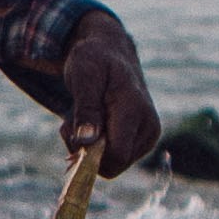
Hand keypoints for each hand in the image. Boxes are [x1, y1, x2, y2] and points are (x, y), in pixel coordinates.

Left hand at [60, 16, 162, 173]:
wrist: (112, 53)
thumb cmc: (95, 61)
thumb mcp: (83, 77)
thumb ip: (86, 109)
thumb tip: (87, 141)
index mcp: (136, 110)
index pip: (116, 155)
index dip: (89, 153)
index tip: (69, 130)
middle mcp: (149, 127)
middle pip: (113, 165)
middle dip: (86, 151)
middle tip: (69, 125)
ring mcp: (149, 136)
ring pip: (113, 166)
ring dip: (90, 149)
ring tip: (81, 120)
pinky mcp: (144, 141)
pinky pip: (116, 160)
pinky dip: (98, 148)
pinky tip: (92, 126)